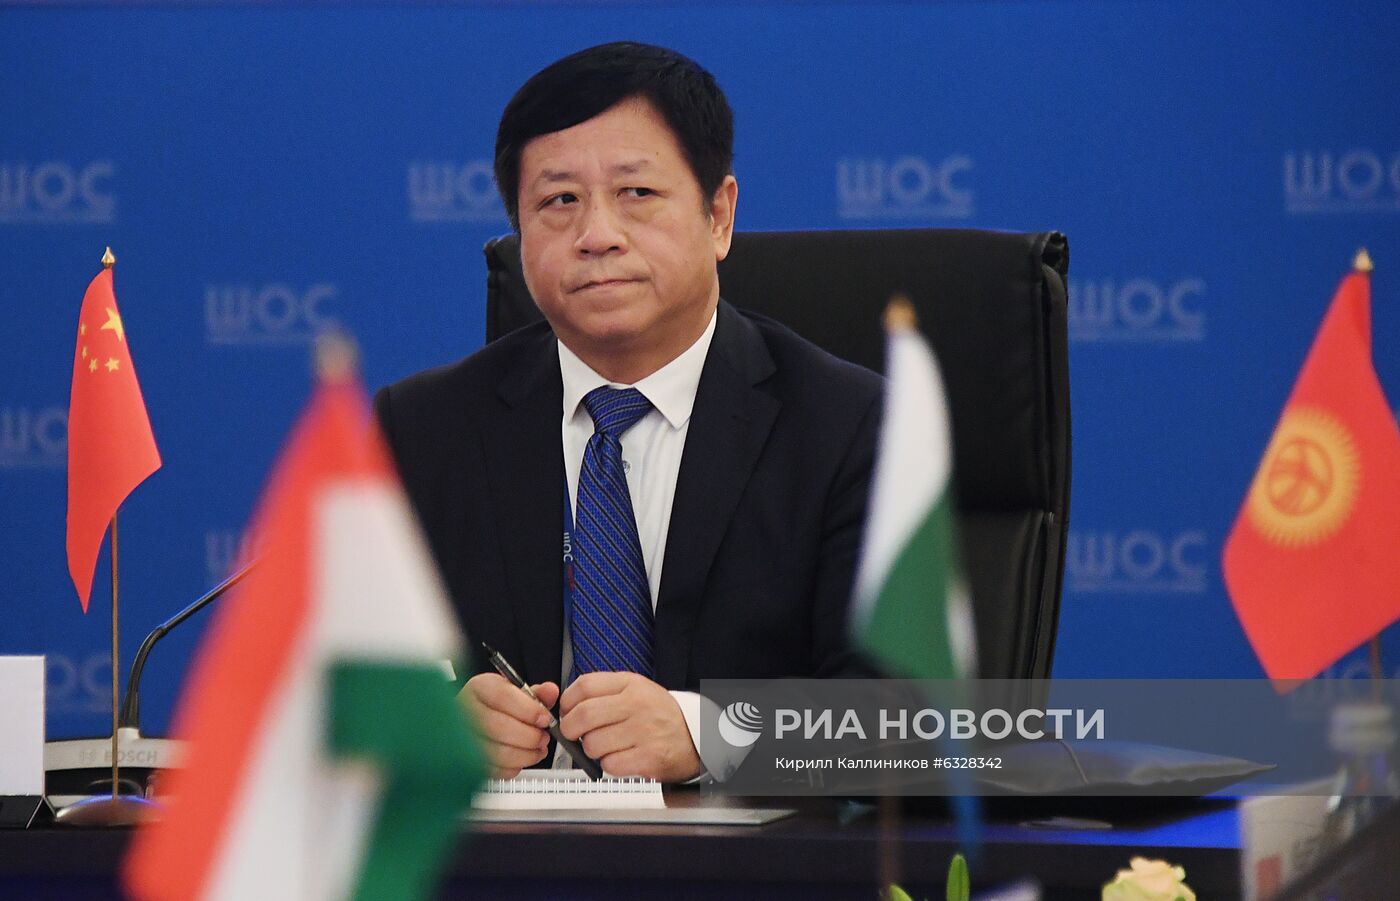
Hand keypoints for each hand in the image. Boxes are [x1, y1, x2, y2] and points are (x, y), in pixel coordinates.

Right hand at [461, 673, 559, 778]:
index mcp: (479, 688)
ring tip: (538, 749)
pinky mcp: (468, 762)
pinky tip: (523, 758)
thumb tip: (551, 691)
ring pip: (498, 753)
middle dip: (530, 736)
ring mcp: (463, 739)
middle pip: (500, 727)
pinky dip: (515, 767)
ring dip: (526, 754)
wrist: (474, 719)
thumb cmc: (497, 705)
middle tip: (544, 737)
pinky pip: (495, 770)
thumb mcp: (516, 692)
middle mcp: (465, 712)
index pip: (502, 697)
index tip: (545, 718)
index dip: (528, 710)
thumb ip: (536, 693)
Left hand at [559, 672, 702, 781]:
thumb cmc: (661, 716)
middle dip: (570, 730)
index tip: (566, 712)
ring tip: (605, 747)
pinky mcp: (648, 757)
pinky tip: (620, 759)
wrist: (697, 736)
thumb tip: (567, 708)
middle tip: (574, 735)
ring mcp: (644, 731)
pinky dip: (608, 766)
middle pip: (583, 715)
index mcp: (631, 684)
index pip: (585, 686)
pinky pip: (609, 765)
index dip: (567, 702)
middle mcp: (637, 704)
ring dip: (591, 751)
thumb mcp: (637, 691)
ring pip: (593, 743)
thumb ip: (605, 694)